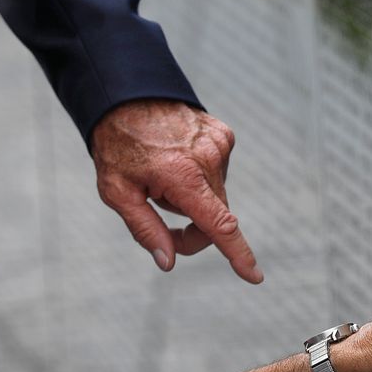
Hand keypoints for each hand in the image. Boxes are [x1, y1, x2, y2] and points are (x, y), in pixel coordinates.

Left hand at [91, 99, 261, 282]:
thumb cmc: (119, 146)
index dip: (237, 254)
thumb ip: (145, 229)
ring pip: (216, 195)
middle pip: (216, 217)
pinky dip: (202, 176)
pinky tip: (179, 160)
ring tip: (165, 176)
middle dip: (194, 228)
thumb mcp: (116, 191)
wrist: (128, 95)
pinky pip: (219, 173)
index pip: (218, 225)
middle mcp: (209, 160)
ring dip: (195, 197)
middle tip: (162, 220)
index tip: (255, 276)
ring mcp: (221, 146)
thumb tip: (169, 262)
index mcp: (183, 177)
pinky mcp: (225, 136)